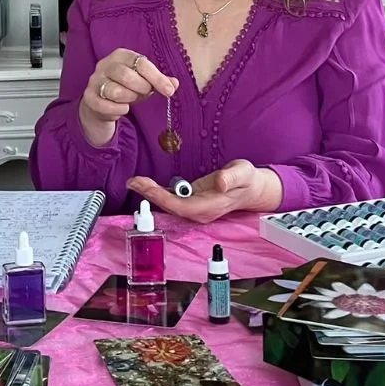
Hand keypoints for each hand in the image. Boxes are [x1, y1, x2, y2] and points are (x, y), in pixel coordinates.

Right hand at [78, 48, 176, 146]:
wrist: (101, 104)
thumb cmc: (126, 88)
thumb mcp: (144, 82)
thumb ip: (159, 81)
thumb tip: (175, 83)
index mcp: (121, 55)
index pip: (140, 62)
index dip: (157, 78)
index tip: (169, 91)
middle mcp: (105, 64)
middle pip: (125, 74)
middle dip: (141, 87)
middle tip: (146, 93)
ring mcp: (95, 80)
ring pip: (114, 91)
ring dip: (129, 98)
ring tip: (131, 99)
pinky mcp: (89, 97)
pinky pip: (105, 105)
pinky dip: (118, 110)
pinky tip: (122, 109)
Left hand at [126, 160, 282, 222]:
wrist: (251, 188)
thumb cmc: (247, 180)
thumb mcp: (244, 173)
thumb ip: (231, 178)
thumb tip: (219, 182)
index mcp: (210, 207)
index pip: (182, 206)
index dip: (163, 198)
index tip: (148, 188)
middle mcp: (199, 211)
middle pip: (170, 207)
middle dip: (150, 195)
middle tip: (133, 182)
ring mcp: (194, 208)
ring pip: (168, 204)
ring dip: (150, 193)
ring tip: (134, 182)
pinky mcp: (191, 201)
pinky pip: (171, 199)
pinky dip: (157, 192)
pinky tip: (145, 185)